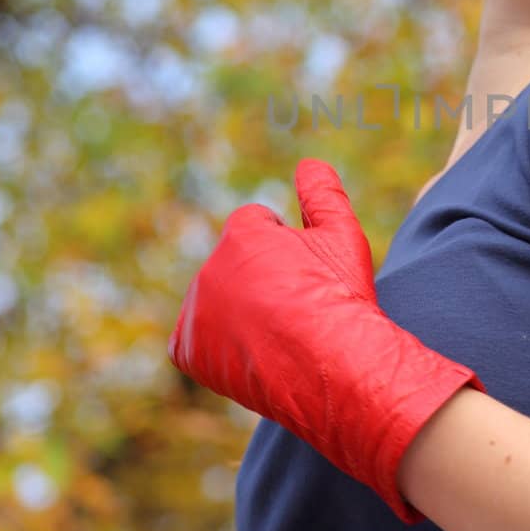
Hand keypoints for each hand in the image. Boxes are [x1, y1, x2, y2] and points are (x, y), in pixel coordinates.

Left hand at [167, 158, 485, 522]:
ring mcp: (195, 311)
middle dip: (261, 283)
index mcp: (242, 233)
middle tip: (298, 312)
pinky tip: (252, 355)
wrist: (335, 367)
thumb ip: (322, 193)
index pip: (257, 228)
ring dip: (241, 314)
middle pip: (237, 267)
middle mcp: (210, 267)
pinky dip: (215, 349)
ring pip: (218, 303)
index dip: (288, 253)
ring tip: (280, 338)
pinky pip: (194, 342)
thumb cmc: (341, 298)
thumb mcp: (343, 235)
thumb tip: (309, 163)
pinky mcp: (186, 350)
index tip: (308, 279)